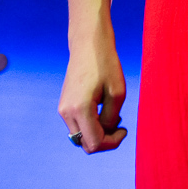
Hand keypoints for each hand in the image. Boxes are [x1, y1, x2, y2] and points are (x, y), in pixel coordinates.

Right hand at [58, 25, 128, 153]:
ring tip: (112, 114)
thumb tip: (106, 132)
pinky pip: (78, 126)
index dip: (113, 142)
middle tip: (119, 124)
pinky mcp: (64, 105)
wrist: (88, 44)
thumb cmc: (105, 65)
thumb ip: (111, 119)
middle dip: (105, 140)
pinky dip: (91, 125)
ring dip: (98, 133)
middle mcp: (66, 112)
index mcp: (79, 109)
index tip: (124, 129)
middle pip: (86, 144)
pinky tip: (102, 110)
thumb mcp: (117, 93)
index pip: (95, 143)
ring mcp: (63, 109)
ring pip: (81, 137)